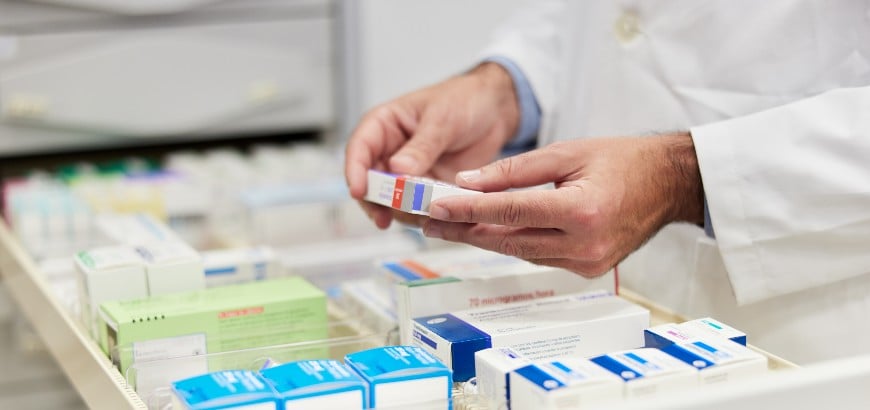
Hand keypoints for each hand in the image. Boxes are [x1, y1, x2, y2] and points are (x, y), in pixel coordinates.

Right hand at [345, 62, 519, 228]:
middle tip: (385, 217)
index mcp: (384, 125)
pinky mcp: (426, 188)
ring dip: (403, 212)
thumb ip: (421, 146)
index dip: (355, 172)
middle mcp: (390, 151)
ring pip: (392, 201)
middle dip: (376, 202)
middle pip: (370, 183)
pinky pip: (418, 208)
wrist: (494, 111)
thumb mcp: (442, 119)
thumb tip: (398, 169)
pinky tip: (438, 218)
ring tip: (424, 214)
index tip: (360, 191)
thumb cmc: (463, 100)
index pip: (359, 149)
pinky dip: (425, 216)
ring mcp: (407, 173)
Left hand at [421, 133, 703, 276]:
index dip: (469, 209)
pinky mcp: (587, 270)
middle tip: (430, 221)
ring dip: (484, 237)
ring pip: (520, 251)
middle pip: (509, 239)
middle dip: (465, 229)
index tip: (437, 206)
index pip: (511, 211)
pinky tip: (488, 231)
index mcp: (582, 211)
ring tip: (450, 225)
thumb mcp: (568, 152)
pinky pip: (538, 256)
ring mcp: (587, 263)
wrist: (669, 185)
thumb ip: (515, 170)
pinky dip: (512, 242)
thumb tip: (468, 182)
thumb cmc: (624, 160)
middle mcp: (584, 245)